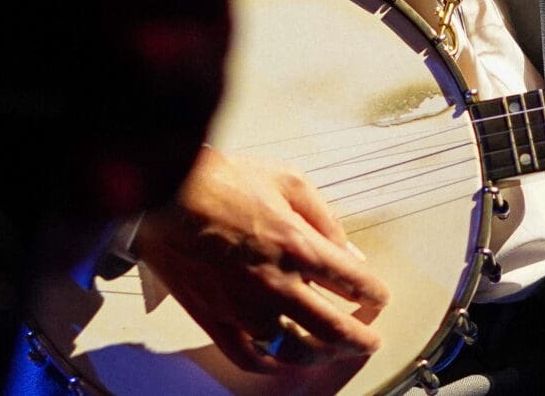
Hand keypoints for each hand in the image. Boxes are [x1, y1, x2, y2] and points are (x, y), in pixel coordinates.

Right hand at [131, 147, 390, 373]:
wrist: (166, 191)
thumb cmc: (221, 180)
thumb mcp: (287, 179)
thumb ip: (324, 216)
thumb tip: (348, 249)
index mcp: (300, 247)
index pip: (355, 283)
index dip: (374, 293)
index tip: (378, 296)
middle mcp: (278, 285)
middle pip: (336, 330)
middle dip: (362, 340)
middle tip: (370, 342)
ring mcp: (246, 308)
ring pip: (297, 351)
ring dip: (322, 355)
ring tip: (331, 352)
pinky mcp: (216, 320)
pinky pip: (250, 358)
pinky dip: (272, 365)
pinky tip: (282, 362)